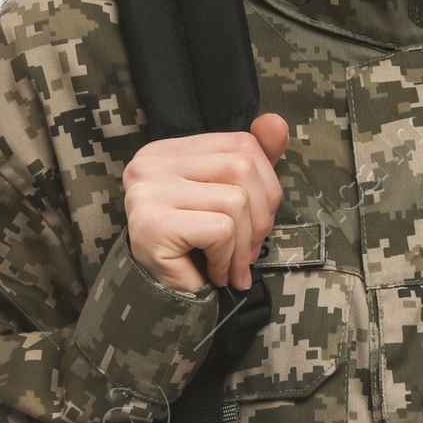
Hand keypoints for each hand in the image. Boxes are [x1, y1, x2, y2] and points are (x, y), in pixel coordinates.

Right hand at [122, 114, 288, 293]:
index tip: (257, 219)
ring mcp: (147, 192)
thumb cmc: (197, 248)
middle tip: (249, 250)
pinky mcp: (151, 224)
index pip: (240, 143)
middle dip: (260, 216)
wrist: (163, 300)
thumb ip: (254, 160)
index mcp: (168, 151)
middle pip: (241, 167)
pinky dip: (228, 258)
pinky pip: (220, 230)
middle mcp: (150, 164)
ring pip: (235, 200)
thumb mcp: (229, 198)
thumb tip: (276, 122)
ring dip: (244, 244)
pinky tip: (215, 272)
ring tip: (231, 265)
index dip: (267, 183)